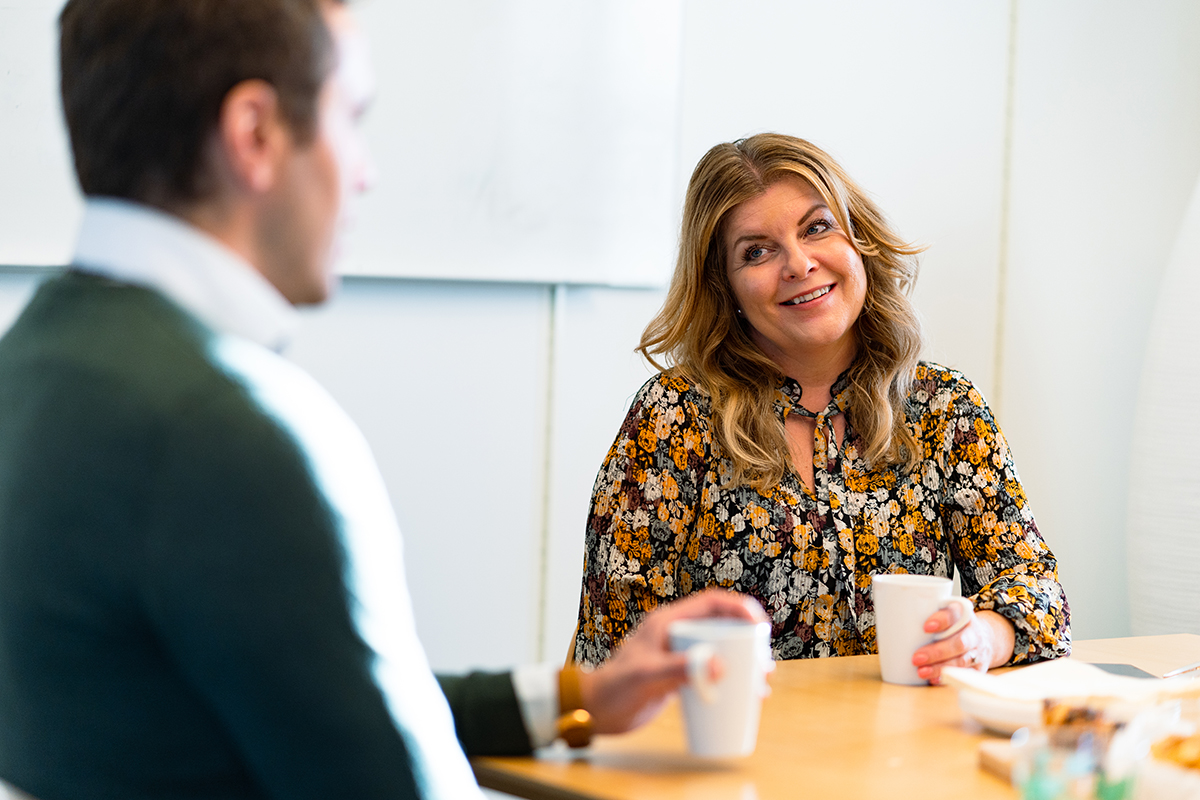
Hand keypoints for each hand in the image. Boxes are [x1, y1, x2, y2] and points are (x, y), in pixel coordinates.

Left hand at [577, 589, 767, 734]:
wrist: (593, 710)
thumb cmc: (614, 689)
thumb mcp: (647, 677)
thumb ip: (680, 668)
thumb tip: (720, 666)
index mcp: (667, 622)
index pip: (710, 603)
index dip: (738, 608)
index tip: (760, 624)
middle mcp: (675, 634)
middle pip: (720, 628)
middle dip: (747, 642)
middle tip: (764, 664)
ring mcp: (677, 654)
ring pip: (718, 650)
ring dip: (742, 663)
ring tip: (761, 682)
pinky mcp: (677, 675)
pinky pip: (710, 671)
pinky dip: (729, 680)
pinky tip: (743, 696)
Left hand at [911, 607, 1014, 684]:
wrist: (985, 637)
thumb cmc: (953, 626)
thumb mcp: (943, 615)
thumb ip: (920, 620)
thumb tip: (884, 637)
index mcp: (961, 614)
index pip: (954, 614)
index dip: (942, 620)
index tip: (926, 627)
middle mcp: (972, 632)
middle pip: (959, 642)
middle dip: (937, 651)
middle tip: (916, 658)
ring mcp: (977, 650)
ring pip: (962, 660)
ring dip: (940, 668)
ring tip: (921, 672)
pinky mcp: (978, 667)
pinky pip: (965, 674)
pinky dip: (949, 678)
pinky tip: (934, 680)